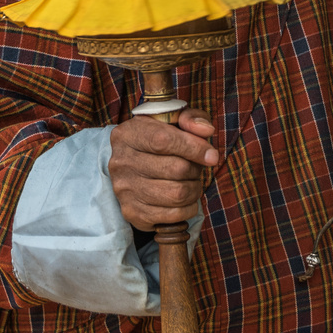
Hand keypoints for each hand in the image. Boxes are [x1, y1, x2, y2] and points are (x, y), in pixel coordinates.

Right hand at [109, 108, 217, 230]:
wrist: (133, 168)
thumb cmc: (159, 140)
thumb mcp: (172, 121)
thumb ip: (191, 118)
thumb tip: (206, 130)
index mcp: (127, 134)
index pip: (164, 140)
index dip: (194, 148)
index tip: (212, 155)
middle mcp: (120, 162)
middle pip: (176, 169)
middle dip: (196, 169)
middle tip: (196, 167)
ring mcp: (124, 189)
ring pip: (178, 194)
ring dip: (195, 189)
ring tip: (191, 181)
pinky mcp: (132, 212)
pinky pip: (174, 215)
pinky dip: (189, 208)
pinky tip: (185, 199)